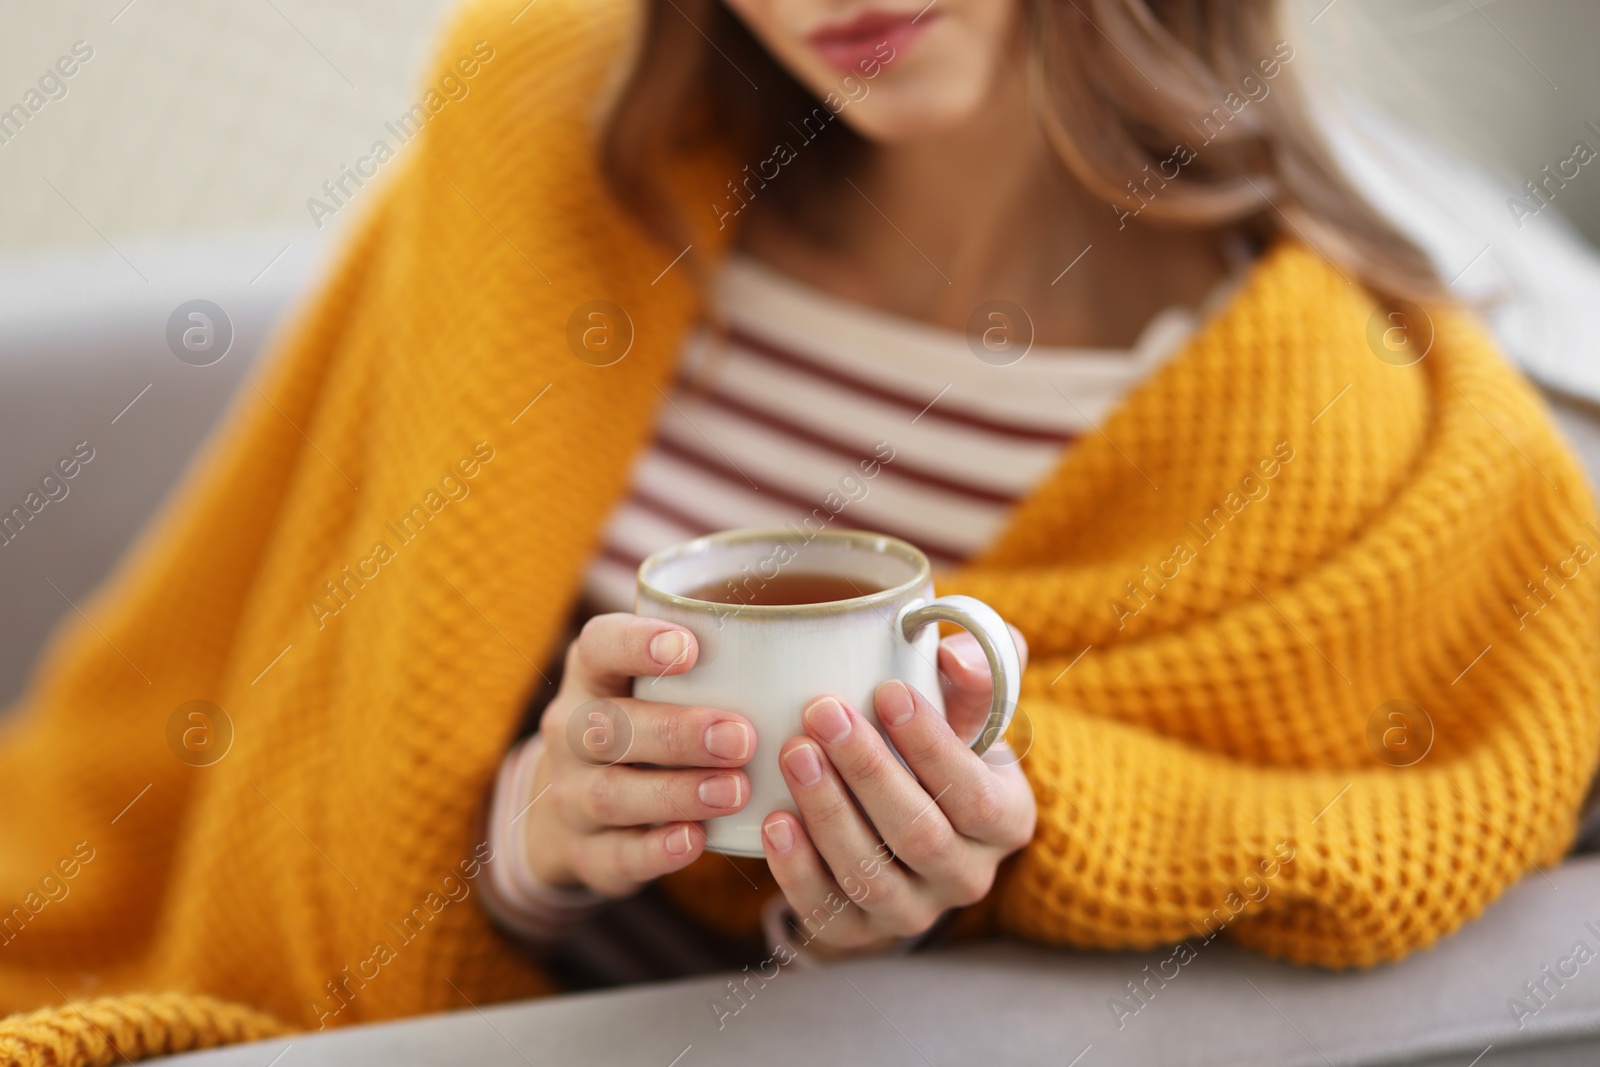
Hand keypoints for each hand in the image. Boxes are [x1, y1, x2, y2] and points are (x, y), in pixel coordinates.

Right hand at [523, 613, 755, 896]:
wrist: (589, 811)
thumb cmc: (655, 724)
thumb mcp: (665, 686)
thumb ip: (720, 664)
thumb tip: (824, 641)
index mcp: (592, 676)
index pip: (598, 646)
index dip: (636, 643)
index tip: (692, 648)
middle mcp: (571, 733)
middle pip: (608, 727)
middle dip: (675, 732)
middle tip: (741, 737)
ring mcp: (572, 796)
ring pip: (612, 793)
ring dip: (676, 792)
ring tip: (735, 791)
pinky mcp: (587, 853)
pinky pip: (616, 854)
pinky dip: (657, 850)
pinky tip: (698, 840)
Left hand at [761, 629, 1035, 955]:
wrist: (904, 803)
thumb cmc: (941, 738)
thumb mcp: (973, 701)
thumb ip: (981, 668)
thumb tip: (955, 655)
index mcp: (1006, 820)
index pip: (974, 794)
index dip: (932, 745)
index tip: (886, 690)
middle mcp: (968, 876)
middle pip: (919, 835)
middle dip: (867, 772)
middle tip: (823, 712)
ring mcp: (914, 910)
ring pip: (872, 877)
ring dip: (829, 814)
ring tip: (794, 755)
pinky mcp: (861, 932)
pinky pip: (829, 913)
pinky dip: (798, 871)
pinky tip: (774, 821)